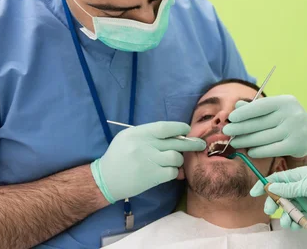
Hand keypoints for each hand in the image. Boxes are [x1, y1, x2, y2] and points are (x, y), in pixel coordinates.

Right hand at [91, 121, 205, 202]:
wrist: (106, 179)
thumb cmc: (118, 155)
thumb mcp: (128, 137)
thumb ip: (148, 133)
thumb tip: (174, 134)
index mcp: (138, 133)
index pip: (164, 127)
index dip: (179, 128)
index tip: (187, 130)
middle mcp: (145, 146)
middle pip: (175, 143)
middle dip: (191, 143)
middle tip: (201, 144)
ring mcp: (149, 162)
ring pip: (176, 158)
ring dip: (179, 160)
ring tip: (175, 161)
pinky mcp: (152, 177)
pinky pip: (172, 172)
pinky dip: (174, 172)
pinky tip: (169, 171)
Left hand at [222, 95, 306, 157]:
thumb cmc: (285, 118)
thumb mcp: (274, 109)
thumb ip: (255, 107)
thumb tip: (237, 106)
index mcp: (285, 101)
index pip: (261, 106)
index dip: (244, 112)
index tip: (231, 118)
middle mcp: (291, 114)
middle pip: (260, 123)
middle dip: (240, 128)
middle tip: (226, 131)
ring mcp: (294, 130)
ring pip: (264, 137)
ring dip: (246, 141)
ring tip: (234, 142)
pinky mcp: (295, 145)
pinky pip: (272, 149)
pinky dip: (259, 151)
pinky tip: (250, 151)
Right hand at [250, 167, 306, 228]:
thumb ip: (290, 187)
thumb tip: (272, 186)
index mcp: (298, 176)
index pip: (277, 179)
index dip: (264, 185)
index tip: (254, 193)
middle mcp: (299, 187)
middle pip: (279, 195)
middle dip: (273, 203)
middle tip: (271, 211)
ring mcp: (303, 200)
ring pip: (286, 208)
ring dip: (284, 216)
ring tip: (288, 223)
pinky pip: (296, 217)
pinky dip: (294, 222)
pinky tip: (296, 225)